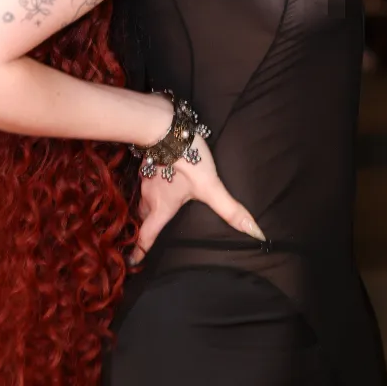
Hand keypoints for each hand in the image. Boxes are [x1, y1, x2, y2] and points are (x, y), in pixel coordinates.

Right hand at [128, 130, 264, 264]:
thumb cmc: (186, 159)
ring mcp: (146, 177)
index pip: (147, 235)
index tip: (132, 262)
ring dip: (145, 206)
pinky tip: (158, 180)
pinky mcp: (148, 160)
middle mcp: (150, 196)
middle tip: (145, 235)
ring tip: (152, 210)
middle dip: (143, 227)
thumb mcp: (210, 186)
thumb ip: (230, 209)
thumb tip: (255, 233)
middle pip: (142, 218)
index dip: (140, 250)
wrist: (165, 125)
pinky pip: (144, 180)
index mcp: (162, 207)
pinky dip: (149, 186)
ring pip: (142, 198)